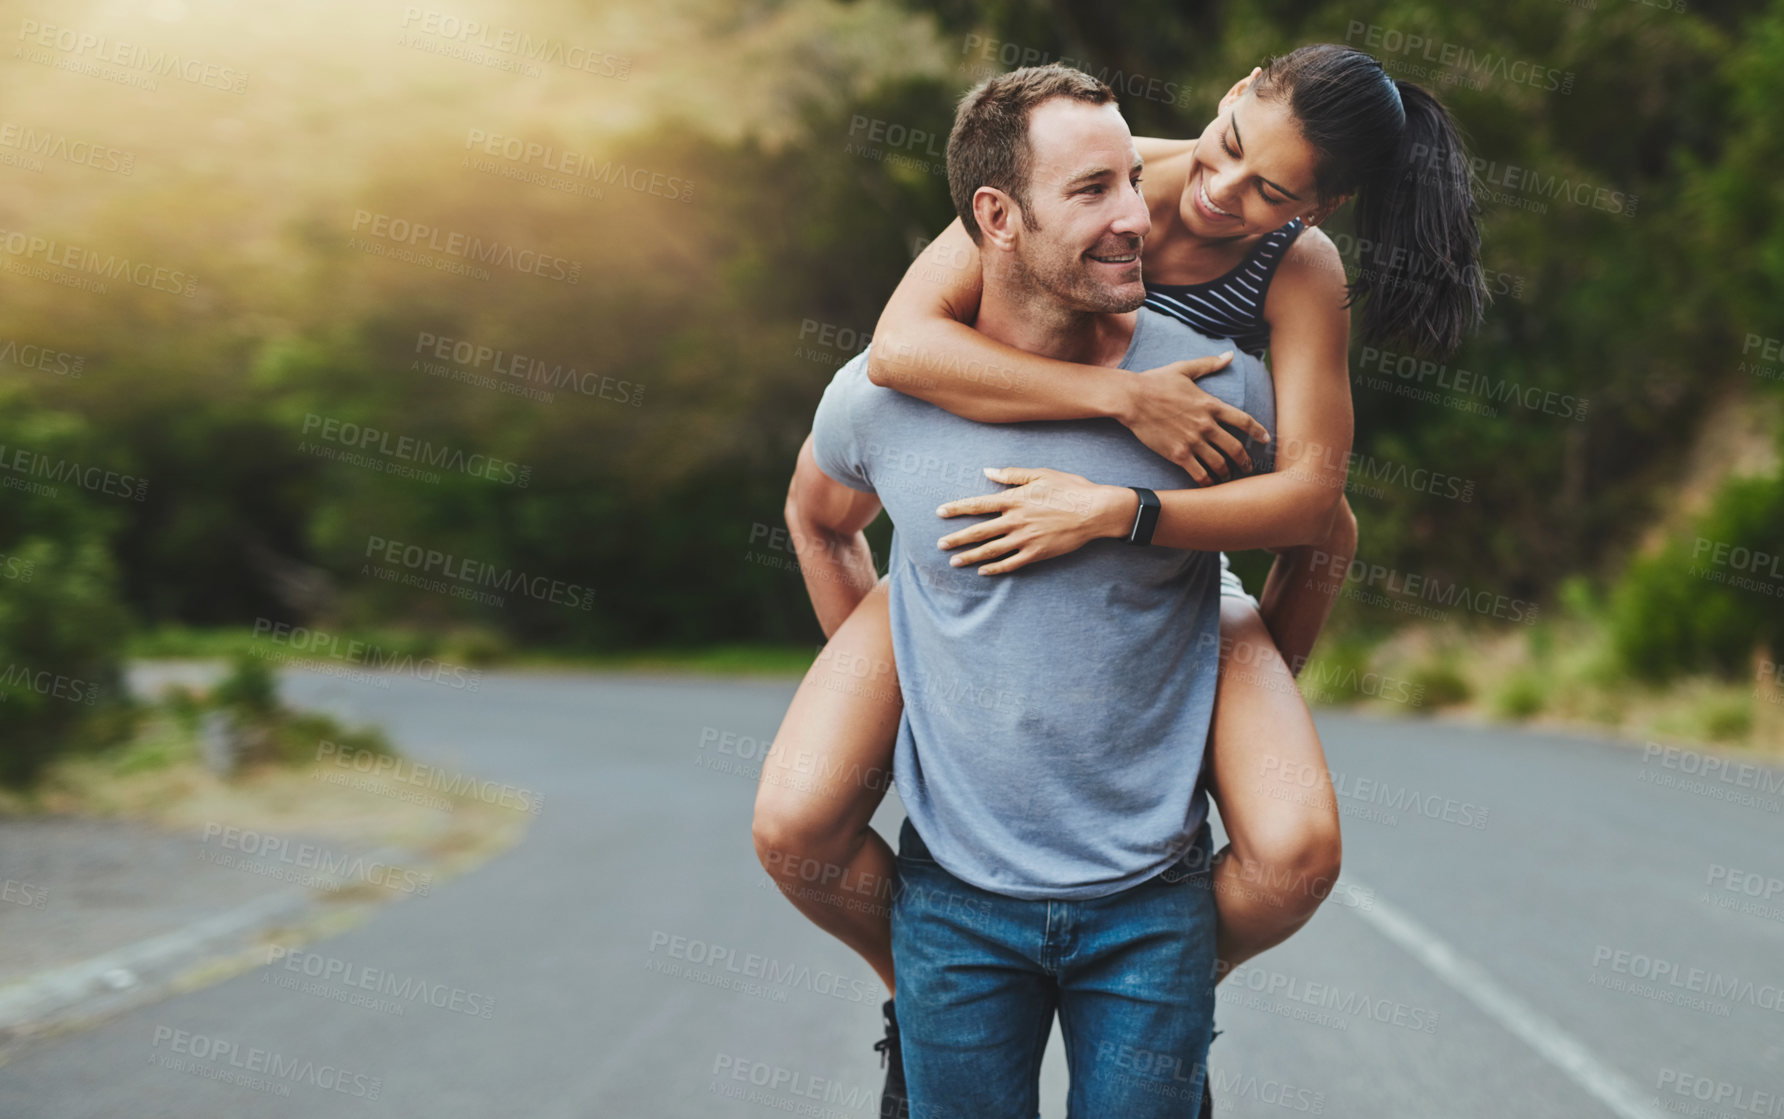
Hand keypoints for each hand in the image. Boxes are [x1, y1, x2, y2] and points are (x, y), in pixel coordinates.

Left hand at [935, 467, 1134, 574]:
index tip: (940, 512)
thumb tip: (988, 471)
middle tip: (940, 544)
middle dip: (957, 538)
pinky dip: (995, 569)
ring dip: (970, 556)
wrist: (1094, 511)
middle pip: (979, 531)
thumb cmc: (1070, 489)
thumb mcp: (1041, 474)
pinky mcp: (1036, 553)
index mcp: (1014, 500)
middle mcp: (1015, 520)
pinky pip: (1011, 564)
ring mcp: (1025, 539)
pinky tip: (983, 572)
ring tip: (954, 561)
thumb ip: (1012, 474)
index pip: (978, 505)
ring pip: (990, 550)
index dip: (957, 509)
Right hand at [1118, 352, 1269, 484]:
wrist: (1132, 398)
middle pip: (1236, 448)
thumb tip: (1229, 355)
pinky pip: (1199, 473)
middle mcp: (1206, 425)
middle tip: (1248, 467)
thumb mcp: (1184, 369)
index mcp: (1210, 404)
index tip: (1266, 439)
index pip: (1243, 420)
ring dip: (1227, 474)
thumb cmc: (1156, 382)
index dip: (1258, 431)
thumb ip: (1209, 364)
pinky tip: (1209, 485)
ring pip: (1219, 464)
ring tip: (1228, 478)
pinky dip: (1208, 482)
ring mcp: (1193, 441)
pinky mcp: (1178, 454)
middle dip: (1245, 460)